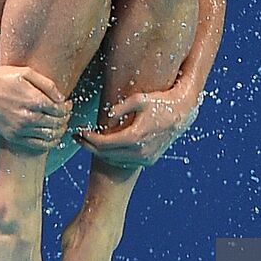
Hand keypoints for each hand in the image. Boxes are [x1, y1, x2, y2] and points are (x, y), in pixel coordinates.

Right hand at [0, 64, 71, 150]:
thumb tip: (62, 98)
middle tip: (65, 113)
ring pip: (49, 136)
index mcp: (33, 100)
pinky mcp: (12, 136)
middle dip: (65, 118)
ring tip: (60, 124)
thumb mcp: (26, 73)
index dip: (67, 107)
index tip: (67, 103)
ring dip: (59, 130)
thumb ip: (47, 85)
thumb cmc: (1, 78)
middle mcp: (28, 117)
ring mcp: (19, 129)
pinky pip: (37, 145)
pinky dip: (48, 143)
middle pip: (57, 123)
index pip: (60, 110)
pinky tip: (51, 136)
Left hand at [73, 86, 200, 168]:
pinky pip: (125, 162)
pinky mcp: (149, 160)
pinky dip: (113, 156)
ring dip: (99, 152)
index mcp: (136, 137)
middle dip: (89, 146)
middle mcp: (140, 151)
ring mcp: (145, 158)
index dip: (89, 138)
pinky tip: (106, 147)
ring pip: (114, 160)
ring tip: (89, 141)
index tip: (79, 131)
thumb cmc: (159, 101)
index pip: (104, 143)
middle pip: (106, 154)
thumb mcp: (139, 99)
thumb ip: (121, 107)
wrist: (182, 112)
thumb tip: (107, 116)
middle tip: (78, 137)